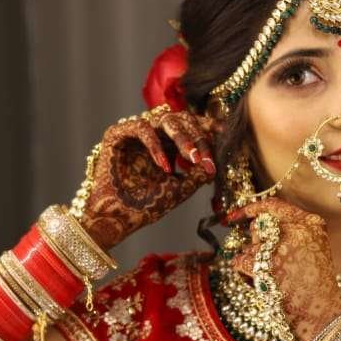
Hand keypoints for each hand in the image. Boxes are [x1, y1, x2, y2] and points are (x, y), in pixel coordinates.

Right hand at [77, 108, 216, 248]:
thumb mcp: (179, 189)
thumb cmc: (145, 208)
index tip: (225, 134)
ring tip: (192, 158)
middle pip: (182, 120)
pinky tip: (164, 165)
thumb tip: (215, 162)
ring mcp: (134, 134)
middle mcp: (153, 136)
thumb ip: (197, 174)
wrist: (117, 220)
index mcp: (168, 145)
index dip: (208, 129)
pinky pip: (141, 127)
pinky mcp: (116, 135)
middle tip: (206, 158)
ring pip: (164, 119)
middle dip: (199, 137)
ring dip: (183, 137)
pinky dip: (156, 144)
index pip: (191, 128)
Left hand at [227, 198, 340, 340]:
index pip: (274, 204)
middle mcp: (296, 230)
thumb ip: (290, 233)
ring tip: (274, 279)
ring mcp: (280, 247)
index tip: (235, 216)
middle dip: (257, 245)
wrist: (321, 315)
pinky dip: (245, 275)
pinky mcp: (265, 265)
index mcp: (311, 223)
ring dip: (253, 263)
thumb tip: (256, 225)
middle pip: (258, 227)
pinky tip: (262, 285)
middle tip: (272, 264)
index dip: (252, 208)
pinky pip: (240, 261)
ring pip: (249, 247)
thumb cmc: (315, 287)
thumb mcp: (313, 249)